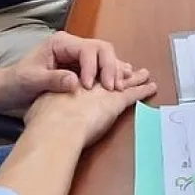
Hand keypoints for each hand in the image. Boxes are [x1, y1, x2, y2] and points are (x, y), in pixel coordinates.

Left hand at [5, 32, 133, 107]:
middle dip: (110, 67)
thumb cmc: (18, 82)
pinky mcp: (83, 67)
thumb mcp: (31, 81)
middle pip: (102, 49)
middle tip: (113, 89)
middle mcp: (73, 45)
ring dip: (115, 71)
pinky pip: (103, 67)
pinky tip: (122, 84)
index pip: (86, 49)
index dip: (93, 67)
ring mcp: (79, 55)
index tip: (89, 87)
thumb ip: (53, 79)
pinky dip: (113, 75)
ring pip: (106, 56)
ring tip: (122, 87)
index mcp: (61, 43)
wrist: (10, 89)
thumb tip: (76, 82)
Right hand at [24, 72, 157, 146]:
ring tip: (144, 74)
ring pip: (123, 79)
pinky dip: (143, 89)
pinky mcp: (117, 99)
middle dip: (117, 70)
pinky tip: (151, 86)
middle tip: (127, 69)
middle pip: (107, 70)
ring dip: (134, 77)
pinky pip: (135, 92)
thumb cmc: (45, 117)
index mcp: (72, 78)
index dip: (96, 71)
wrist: (56, 125)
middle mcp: (90, 80)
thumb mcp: (42, 102)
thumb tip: (46, 104)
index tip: (100, 73)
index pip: (88, 72)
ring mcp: (105, 89)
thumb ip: (50, 96)